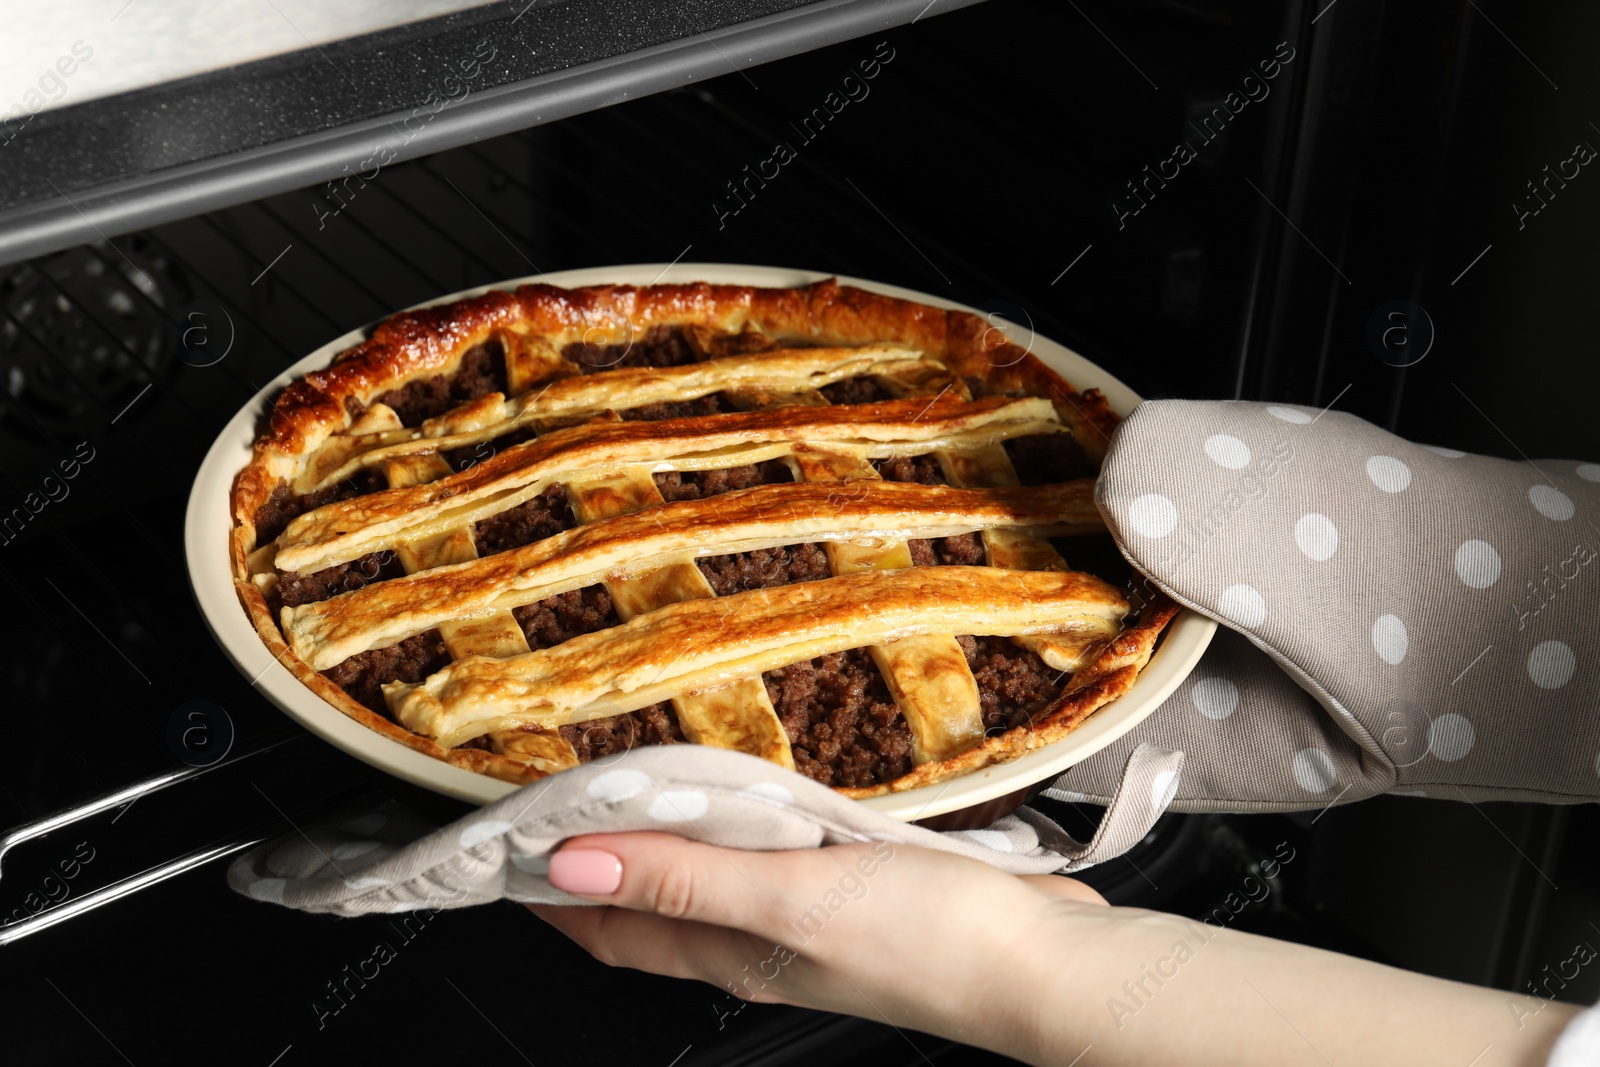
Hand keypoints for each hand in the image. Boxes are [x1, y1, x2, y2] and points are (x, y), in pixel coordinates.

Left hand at [526, 832, 1107, 1061]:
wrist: (1038, 964)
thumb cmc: (920, 939)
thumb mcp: (786, 901)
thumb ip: (684, 879)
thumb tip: (569, 866)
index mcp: (726, 952)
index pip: (606, 923)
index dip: (547, 886)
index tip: (501, 836)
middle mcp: (753, 942)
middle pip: (647, 903)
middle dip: (593, 859)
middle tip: (552, 792)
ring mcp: (804, 919)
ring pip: (706, 878)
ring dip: (661, 839)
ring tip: (628, 783)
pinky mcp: (851, 891)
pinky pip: (767, 858)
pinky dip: (734, 828)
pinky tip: (744, 793)